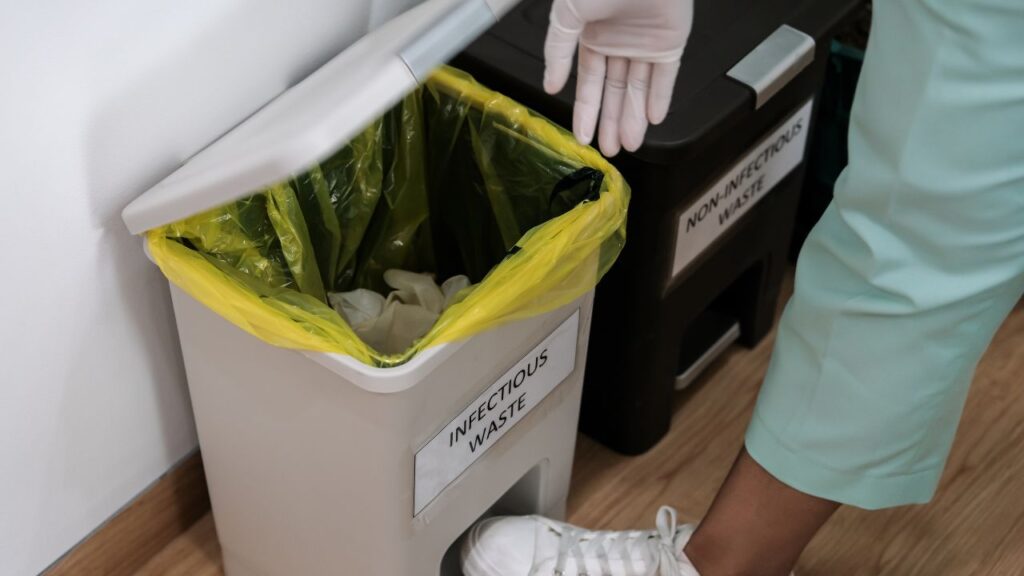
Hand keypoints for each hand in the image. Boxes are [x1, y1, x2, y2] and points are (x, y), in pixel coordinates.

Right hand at [543, 0, 691, 155]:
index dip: (585, 110)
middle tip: (608, 150)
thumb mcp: (568, 15)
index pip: (588, 82)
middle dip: (610, 122)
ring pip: (638, 89)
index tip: (581, 135)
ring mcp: (644, 44)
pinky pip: (665, 76)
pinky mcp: (670, 42)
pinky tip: (653, 119)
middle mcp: (618, 43)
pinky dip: (660, 97)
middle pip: (613, 91)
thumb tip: (549, 85)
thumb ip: (557, 50)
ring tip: (628, 145)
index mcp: (592, 36)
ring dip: (633, 117)